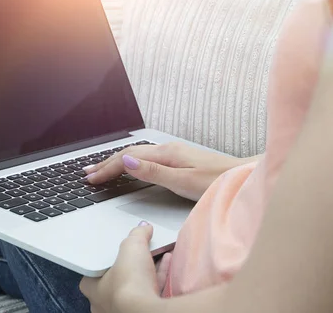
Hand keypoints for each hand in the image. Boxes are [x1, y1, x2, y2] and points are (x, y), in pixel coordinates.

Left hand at [80, 222, 165, 312]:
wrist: (147, 310)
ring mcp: (123, 309)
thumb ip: (137, 235)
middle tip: (141, 249)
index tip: (120, 248)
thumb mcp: (131, 247)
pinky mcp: (142, 312)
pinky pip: (150, 291)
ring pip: (136, 285)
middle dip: (131, 263)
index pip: (95, 269)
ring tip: (158, 251)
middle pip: (118, 277)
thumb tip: (144, 227)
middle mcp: (104, 302)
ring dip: (148, 268)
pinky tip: (167, 260)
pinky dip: (158, 276)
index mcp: (92, 288)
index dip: (108, 256)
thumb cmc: (128, 282)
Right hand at [85, 142, 251, 200]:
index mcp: (167, 154)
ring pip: (137, 154)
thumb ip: (154, 172)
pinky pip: (146, 157)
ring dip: (117, 162)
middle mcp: (168, 149)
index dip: (107, 168)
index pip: (128, 158)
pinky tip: (129, 166)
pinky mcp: (179, 159)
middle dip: (106, 163)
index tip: (91, 179)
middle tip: (87, 173)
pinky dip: (131, 162)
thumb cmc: (219, 182)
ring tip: (101, 169)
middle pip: (129, 154)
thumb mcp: (184, 182)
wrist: (245, 177)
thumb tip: (127, 160)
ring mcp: (174, 153)